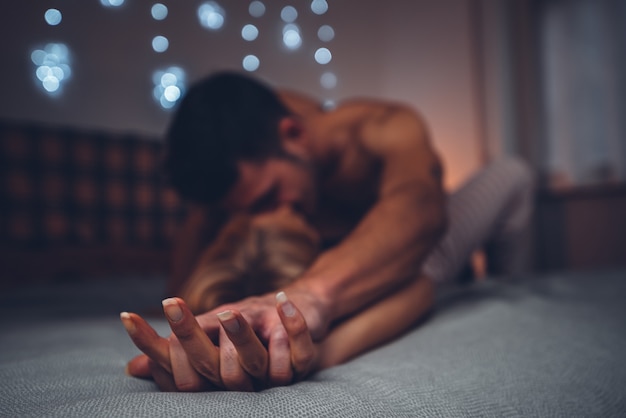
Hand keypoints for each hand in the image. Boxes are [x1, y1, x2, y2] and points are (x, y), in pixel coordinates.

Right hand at [121, 292, 318, 390]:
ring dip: (243, 335)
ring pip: (258, 364)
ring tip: (230, 310)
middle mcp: (243, 382)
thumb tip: (131, 369)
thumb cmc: (249, 331)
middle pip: (213, 369)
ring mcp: (276, 373)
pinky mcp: (304, 359)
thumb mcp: (212, 333)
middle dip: (192, 336)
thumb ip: (177, 350)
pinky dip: (293, 326)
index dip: (154, 346)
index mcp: (216, 378)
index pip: (179, 371)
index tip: (128, 317)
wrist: (301, 320)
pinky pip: (302, 351)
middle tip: (170, 304)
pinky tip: (283, 302)